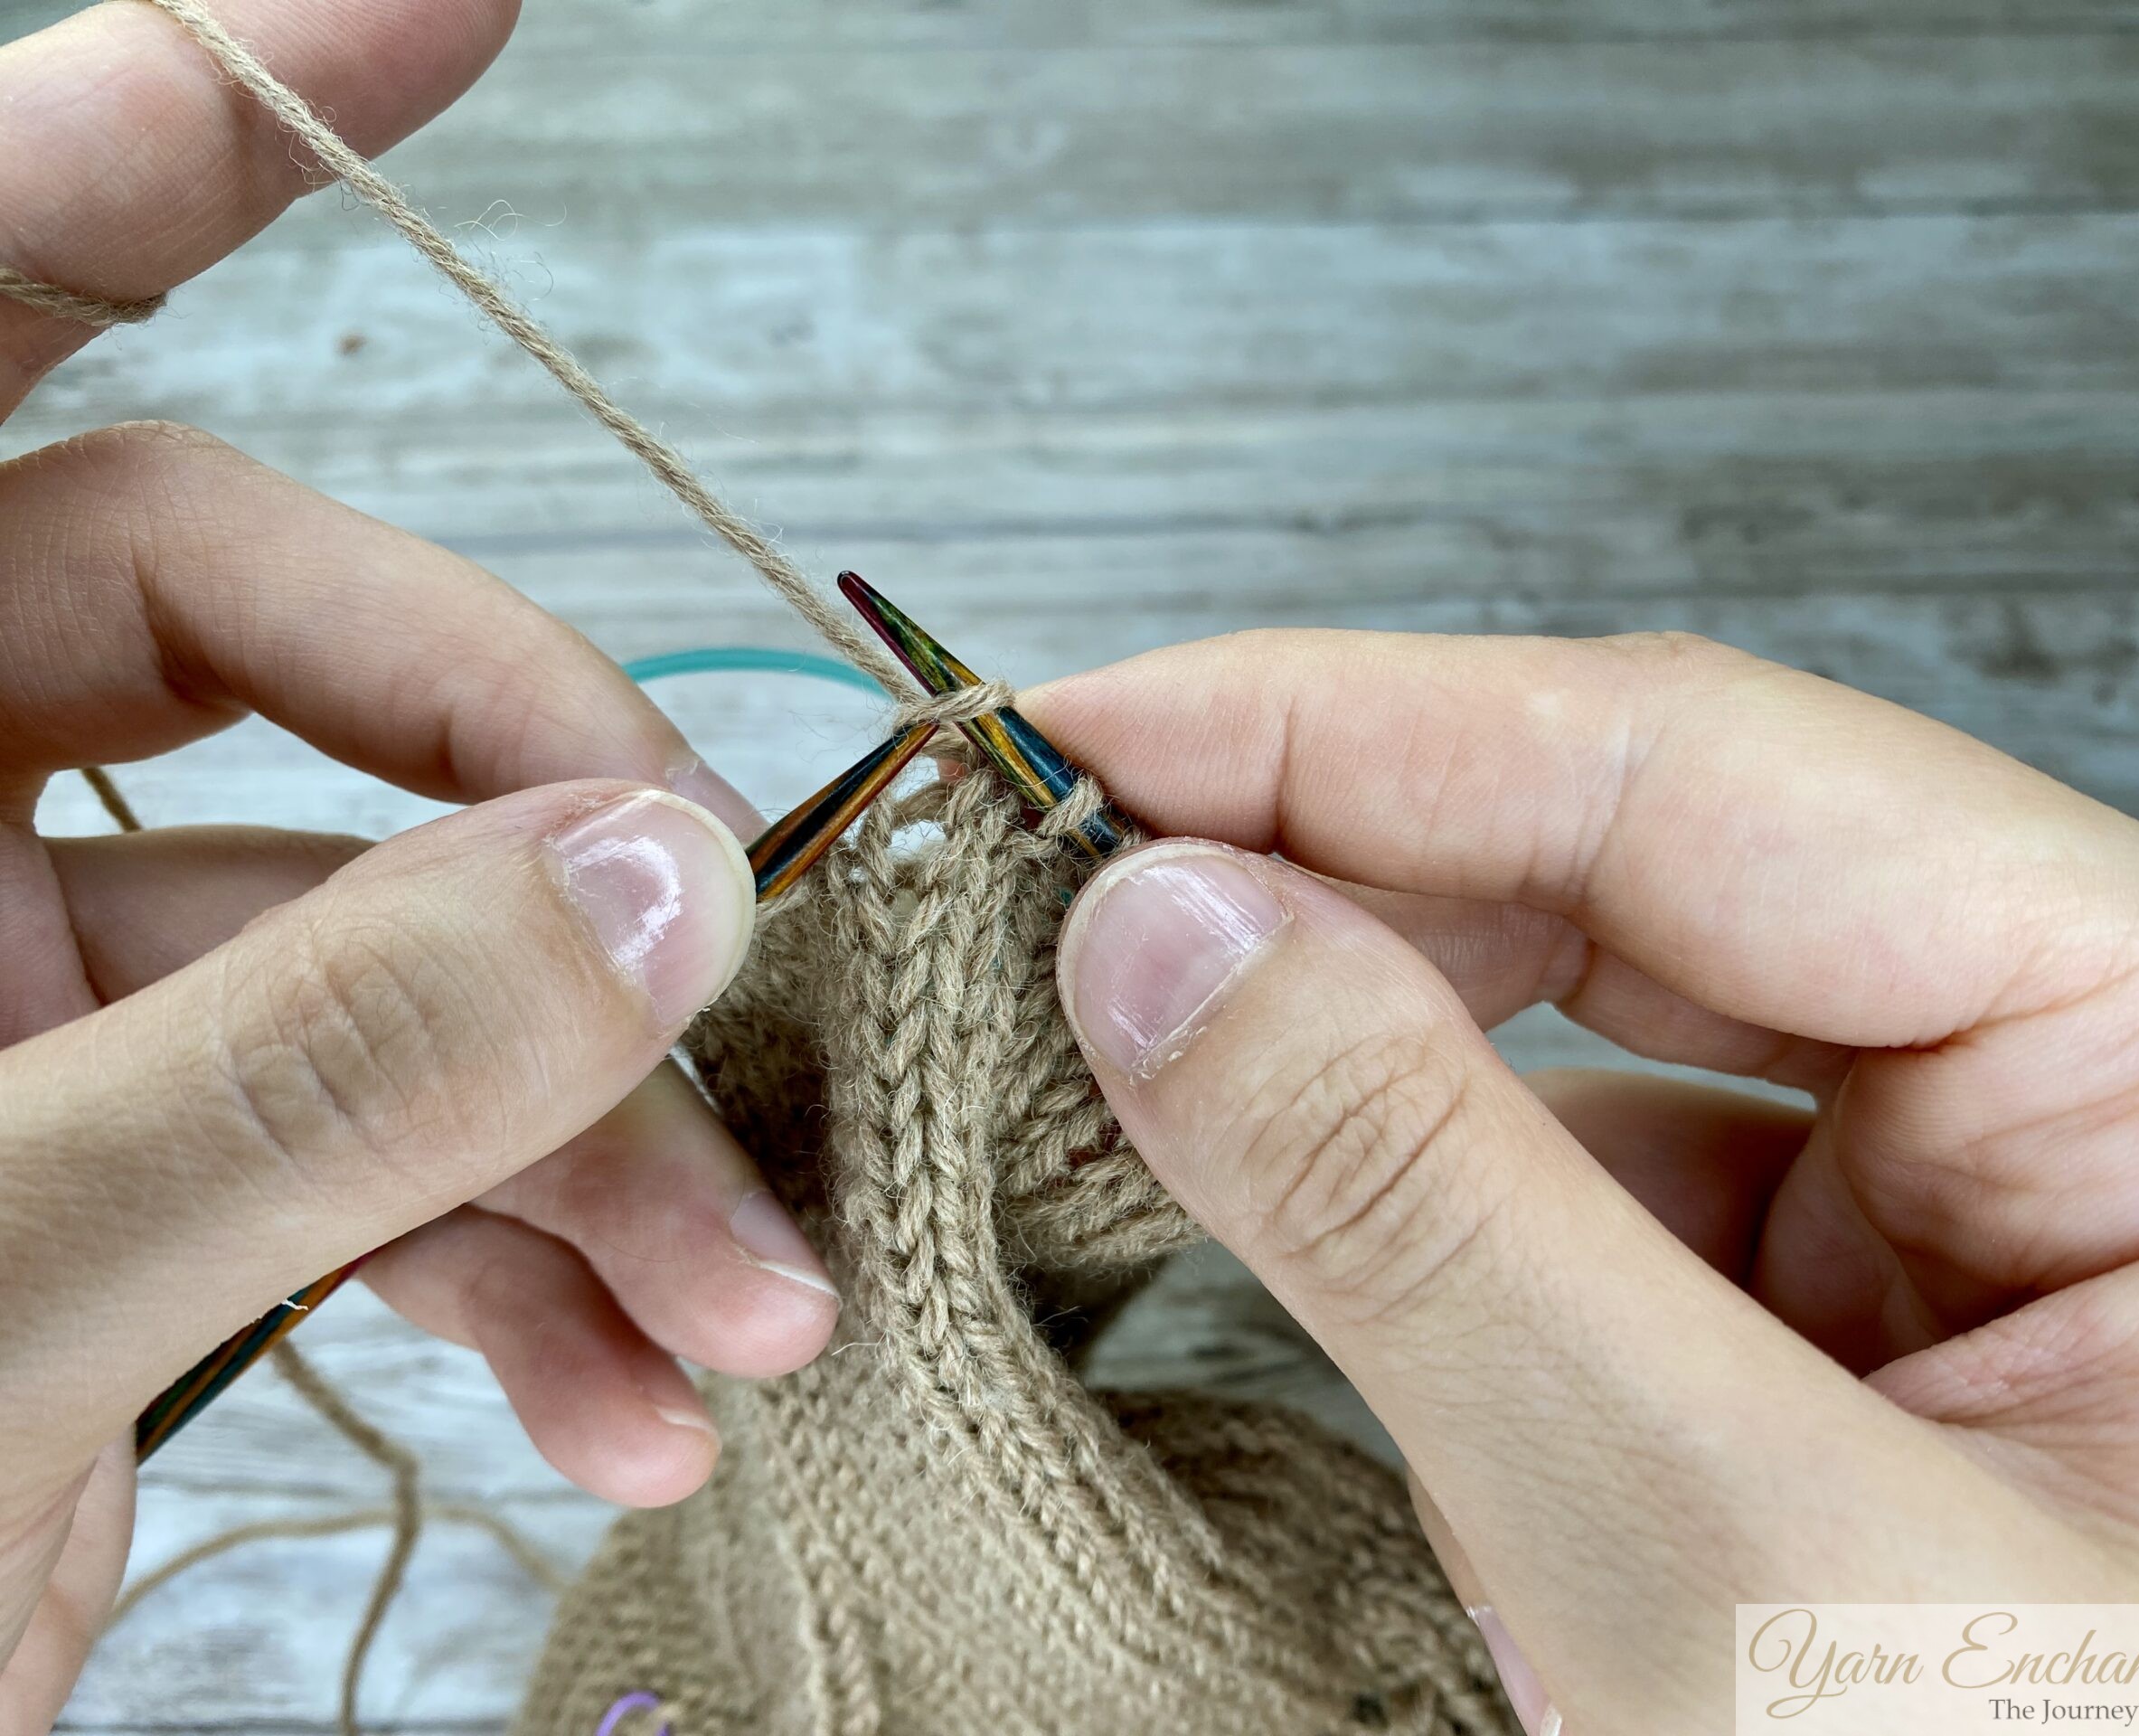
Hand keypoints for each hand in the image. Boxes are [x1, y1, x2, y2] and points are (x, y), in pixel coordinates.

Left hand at [0, 3, 837, 1724]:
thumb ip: (314, 1065)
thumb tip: (651, 892)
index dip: (196, 127)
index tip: (444, 2)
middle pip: (275, 634)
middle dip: (532, 796)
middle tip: (711, 946)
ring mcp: (12, 998)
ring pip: (372, 937)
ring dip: (590, 1120)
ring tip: (745, 1291)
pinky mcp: (124, 1171)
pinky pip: (377, 1139)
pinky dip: (535, 1262)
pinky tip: (645, 1381)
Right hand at [1034, 630, 2138, 1734]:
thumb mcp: (1725, 1575)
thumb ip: (1432, 1215)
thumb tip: (1159, 933)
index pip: (1711, 775)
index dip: (1353, 728)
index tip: (1080, 731)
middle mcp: (2122, 1082)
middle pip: (1658, 868)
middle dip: (1330, 877)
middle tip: (1046, 888)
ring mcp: (2001, 1200)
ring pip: (1616, 1019)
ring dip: (1362, 1035)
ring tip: (1125, 1043)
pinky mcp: (1885, 1313)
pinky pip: (1617, 1179)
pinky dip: (1431, 1197)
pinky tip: (1288, 1202)